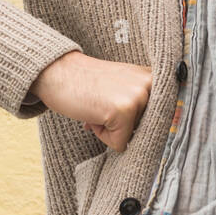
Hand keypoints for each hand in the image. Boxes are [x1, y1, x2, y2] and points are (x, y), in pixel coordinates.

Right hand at [29, 50, 152, 150]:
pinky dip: (103, 136)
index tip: (119, 107)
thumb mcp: (123, 85)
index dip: (135, 120)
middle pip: (145, 129)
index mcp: (153, 76)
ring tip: (97, 106)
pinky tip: (92, 114)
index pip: (158, 117)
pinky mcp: (125, 110)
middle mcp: (151, 84)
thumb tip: (152, 135)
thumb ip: (140, 102)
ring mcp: (139, 96)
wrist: (57, 71)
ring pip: (132, 136)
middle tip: (102, 104)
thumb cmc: (87, 82)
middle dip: (121, 125)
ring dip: (112, 129)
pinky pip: (119, 143)